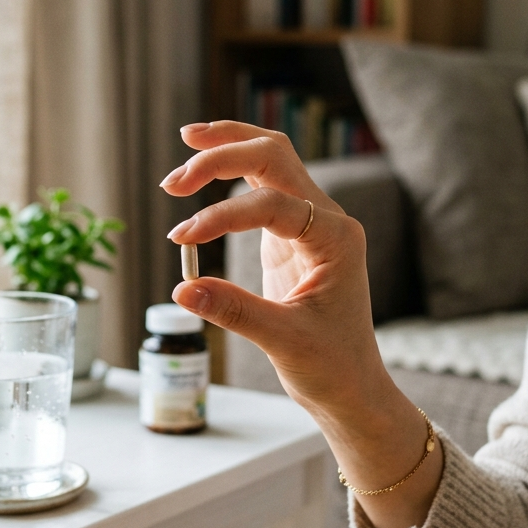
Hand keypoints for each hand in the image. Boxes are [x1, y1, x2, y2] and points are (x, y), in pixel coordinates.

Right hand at [161, 121, 440, 527]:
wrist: (352, 386)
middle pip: (274, 156)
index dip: (221, 217)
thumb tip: (182, 290)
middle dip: (224, 155)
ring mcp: (310, 222)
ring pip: (271, 159)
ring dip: (229, 148)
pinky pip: (264, 185)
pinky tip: (204, 168)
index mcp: (336, 238)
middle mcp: (327, 219)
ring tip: (187, 141)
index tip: (181, 240)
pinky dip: (233, 171)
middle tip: (175, 181)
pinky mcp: (292, 234)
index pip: (270, 205)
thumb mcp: (283, 341)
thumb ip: (234, 310)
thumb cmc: (331, 366)